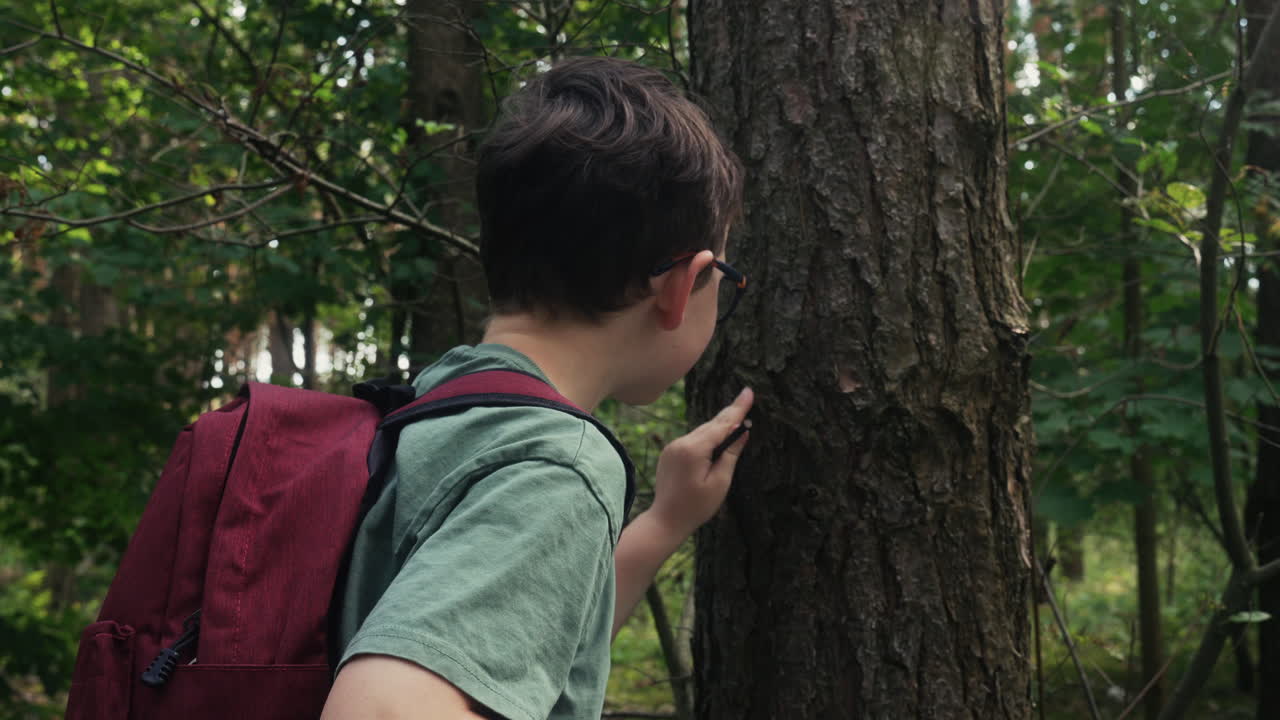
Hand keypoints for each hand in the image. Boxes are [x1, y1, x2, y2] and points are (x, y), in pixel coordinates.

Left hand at [650, 387, 753, 537]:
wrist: (665, 520)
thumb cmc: (696, 506)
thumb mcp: (719, 482)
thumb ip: (730, 454)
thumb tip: (741, 432)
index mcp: (694, 449)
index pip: (721, 424)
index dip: (738, 408)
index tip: (749, 391)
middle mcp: (680, 443)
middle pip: (711, 425)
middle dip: (730, 414)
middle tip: (747, 397)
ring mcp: (672, 447)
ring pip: (701, 432)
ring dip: (718, 427)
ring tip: (736, 416)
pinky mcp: (669, 453)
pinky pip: (692, 440)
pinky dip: (706, 438)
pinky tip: (716, 436)